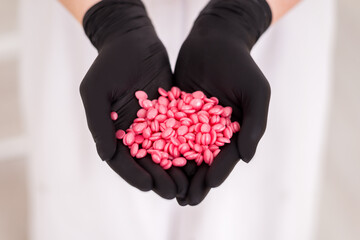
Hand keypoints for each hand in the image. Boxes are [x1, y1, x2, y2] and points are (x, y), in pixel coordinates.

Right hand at [80, 0, 187, 198]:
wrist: (133, 39)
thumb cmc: (109, 63)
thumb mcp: (96, 91)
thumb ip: (99, 123)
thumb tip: (105, 155)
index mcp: (114, 130)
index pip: (123, 160)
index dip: (134, 175)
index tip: (147, 187)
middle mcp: (135, 131)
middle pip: (147, 162)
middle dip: (159, 178)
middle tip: (174, 193)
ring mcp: (154, 123)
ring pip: (166, 151)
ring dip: (176, 169)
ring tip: (189, 183)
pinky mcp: (171, 112)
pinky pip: (180, 132)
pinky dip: (189, 146)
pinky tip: (200, 158)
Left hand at [174, 0, 271, 204]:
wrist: (215, 39)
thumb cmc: (241, 65)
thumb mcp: (255, 92)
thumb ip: (254, 125)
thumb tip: (247, 159)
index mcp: (234, 130)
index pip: (226, 157)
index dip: (217, 174)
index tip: (206, 188)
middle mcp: (213, 129)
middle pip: (204, 160)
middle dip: (195, 181)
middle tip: (183, 201)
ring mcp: (193, 120)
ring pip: (184, 150)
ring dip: (176, 171)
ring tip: (166, 188)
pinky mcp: (175, 110)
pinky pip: (168, 131)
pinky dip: (160, 146)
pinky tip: (151, 160)